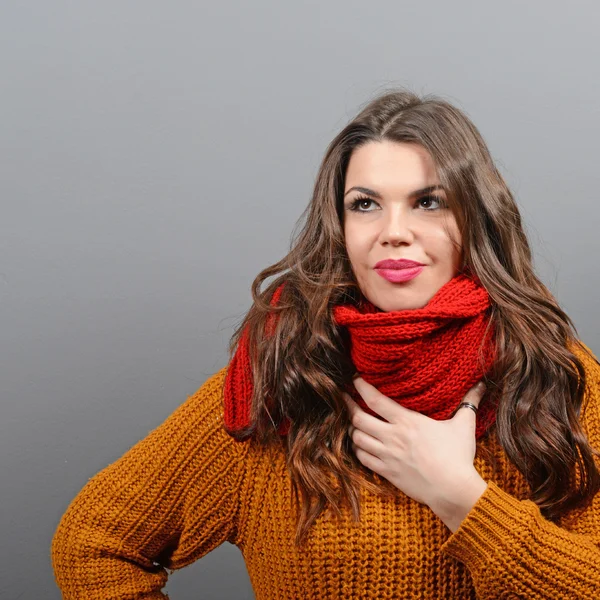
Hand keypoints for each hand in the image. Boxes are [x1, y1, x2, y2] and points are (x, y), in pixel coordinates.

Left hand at [344, 378, 487, 529]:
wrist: (452, 490)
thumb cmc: (458, 457)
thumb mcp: (464, 426)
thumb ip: (469, 402)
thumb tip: (482, 384)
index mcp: (407, 421)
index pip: (375, 399)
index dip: (360, 387)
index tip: (354, 379)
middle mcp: (392, 436)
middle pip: (358, 418)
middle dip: (348, 407)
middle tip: (343, 399)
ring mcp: (387, 455)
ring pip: (357, 438)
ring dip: (353, 430)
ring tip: (353, 423)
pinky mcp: (386, 471)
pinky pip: (362, 458)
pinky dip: (358, 450)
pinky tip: (360, 445)